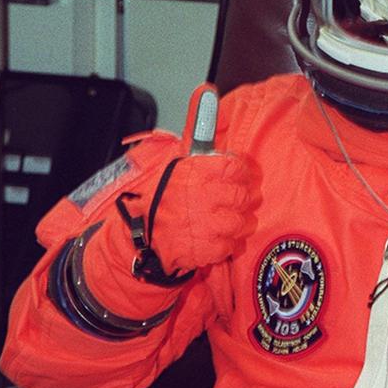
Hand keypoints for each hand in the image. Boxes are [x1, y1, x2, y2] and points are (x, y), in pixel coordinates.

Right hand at [145, 152, 260, 272]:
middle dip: (245, 199)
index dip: (243, 172)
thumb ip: (205, 159)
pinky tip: (218, 238)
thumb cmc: (163, 199)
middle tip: (240, 202)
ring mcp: (205, 224)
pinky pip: (230, 246)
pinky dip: (227, 244)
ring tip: (230, 222)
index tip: (243, 177)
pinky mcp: (204, 248)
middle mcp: (203, 196)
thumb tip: (227, 139)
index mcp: (196, 173)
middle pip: (242, 196)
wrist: (141, 232)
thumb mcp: (179, 170)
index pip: (234, 167)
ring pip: (240, 223)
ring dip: (240, 223)